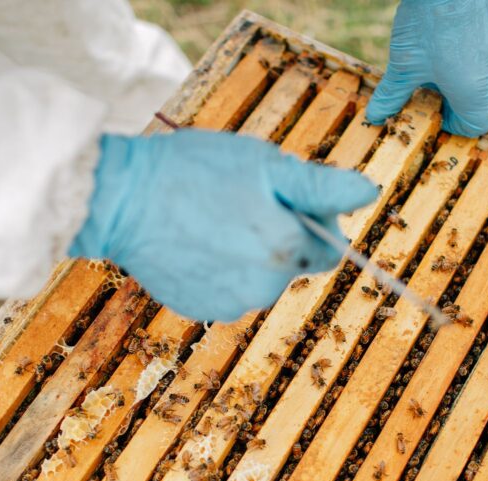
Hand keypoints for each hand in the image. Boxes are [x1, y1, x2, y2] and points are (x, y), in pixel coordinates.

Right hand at [69, 130, 377, 320]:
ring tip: (210, 218)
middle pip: (291, 263)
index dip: (315, 221)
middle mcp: (264, 289)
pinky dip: (217, 268)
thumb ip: (321, 186)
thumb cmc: (193, 171)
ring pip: (258, 278)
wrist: (119, 200)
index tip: (284, 198)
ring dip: (247, 253)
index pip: (331, 250)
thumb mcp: (263, 164)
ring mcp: (229, 304)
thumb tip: (368, 193)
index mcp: (286, 251)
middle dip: (277, 235)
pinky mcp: (197, 309)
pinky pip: (225, 289)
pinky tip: (192, 240)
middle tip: (238, 201)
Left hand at [367, 0, 487, 136]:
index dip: (458, 127)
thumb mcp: (404, 66)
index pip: (477, 125)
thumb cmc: (427, 26)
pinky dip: (475, 57)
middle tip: (444, 97)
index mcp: (472, 92)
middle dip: (470, 108)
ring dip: (470, 80)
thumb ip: (392, 95)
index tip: (440, 116)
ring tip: (441, 64)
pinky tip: (451, 40)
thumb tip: (375, 116)